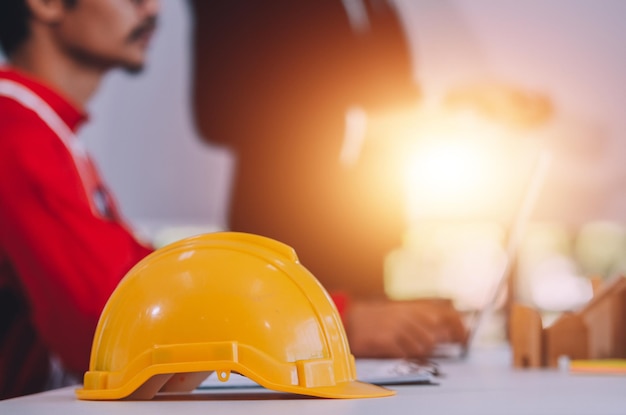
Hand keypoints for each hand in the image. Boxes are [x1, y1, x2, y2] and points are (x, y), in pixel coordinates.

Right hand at [344, 298, 466, 357]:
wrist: (348, 320)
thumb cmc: (376, 318)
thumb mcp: (400, 311)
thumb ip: (423, 317)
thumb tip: (448, 329)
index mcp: (412, 307)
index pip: (446, 314)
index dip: (459, 327)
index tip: (464, 338)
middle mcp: (407, 316)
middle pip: (436, 334)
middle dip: (441, 342)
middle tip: (442, 346)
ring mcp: (396, 328)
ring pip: (423, 347)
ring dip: (421, 350)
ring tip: (409, 346)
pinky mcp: (386, 341)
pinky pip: (406, 354)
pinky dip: (406, 356)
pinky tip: (398, 351)